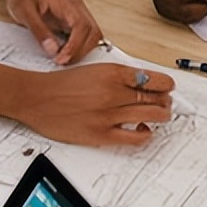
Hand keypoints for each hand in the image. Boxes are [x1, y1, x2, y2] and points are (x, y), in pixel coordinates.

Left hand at [6, 0, 101, 64]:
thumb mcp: (24, 12)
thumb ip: (38, 30)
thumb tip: (52, 49)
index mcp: (67, 2)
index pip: (82, 25)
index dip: (75, 45)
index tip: (62, 58)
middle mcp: (77, 8)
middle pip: (94, 32)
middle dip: (81, 51)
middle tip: (62, 61)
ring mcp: (78, 14)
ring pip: (93, 36)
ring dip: (82, 51)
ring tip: (62, 58)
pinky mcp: (75, 22)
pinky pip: (86, 37)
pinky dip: (79, 48)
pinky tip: (64, 53)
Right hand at [16, 64, 173, 146]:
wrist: (37, 97)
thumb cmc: (61, 83)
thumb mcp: (93, 69)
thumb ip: (117, 76)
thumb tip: (140, 83)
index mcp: (111, 72)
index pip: (153, 78)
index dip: (166, 84)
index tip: (169, 87)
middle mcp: (113, 92)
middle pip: (155, 98)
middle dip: (165, 101)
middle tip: (165, 102)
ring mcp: (108, 114)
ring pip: (150, 116)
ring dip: (160, 115)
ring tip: (160, 115)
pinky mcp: (101, 134)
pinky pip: (134, 137)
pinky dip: (146, 134)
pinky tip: (144, 130)